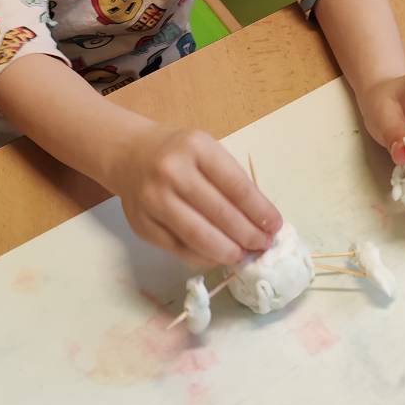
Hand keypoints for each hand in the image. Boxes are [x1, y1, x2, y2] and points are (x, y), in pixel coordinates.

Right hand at [116, 124, 282, 266]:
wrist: (129, 155)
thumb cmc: (179, 153)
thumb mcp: (206, 151)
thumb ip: (230, 181)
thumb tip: (261, 222)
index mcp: (196, 147)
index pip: (236, 186)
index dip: (259, 211)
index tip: (275, 226)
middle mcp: (172, 171)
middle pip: (220, 213)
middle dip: (248, 235)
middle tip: (263, 246)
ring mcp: (153, 199)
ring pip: (198, 236)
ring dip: (227, 252)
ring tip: (243, 256)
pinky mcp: (141, 224)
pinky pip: (178, 249)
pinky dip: (202, 257)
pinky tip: (217, 257)